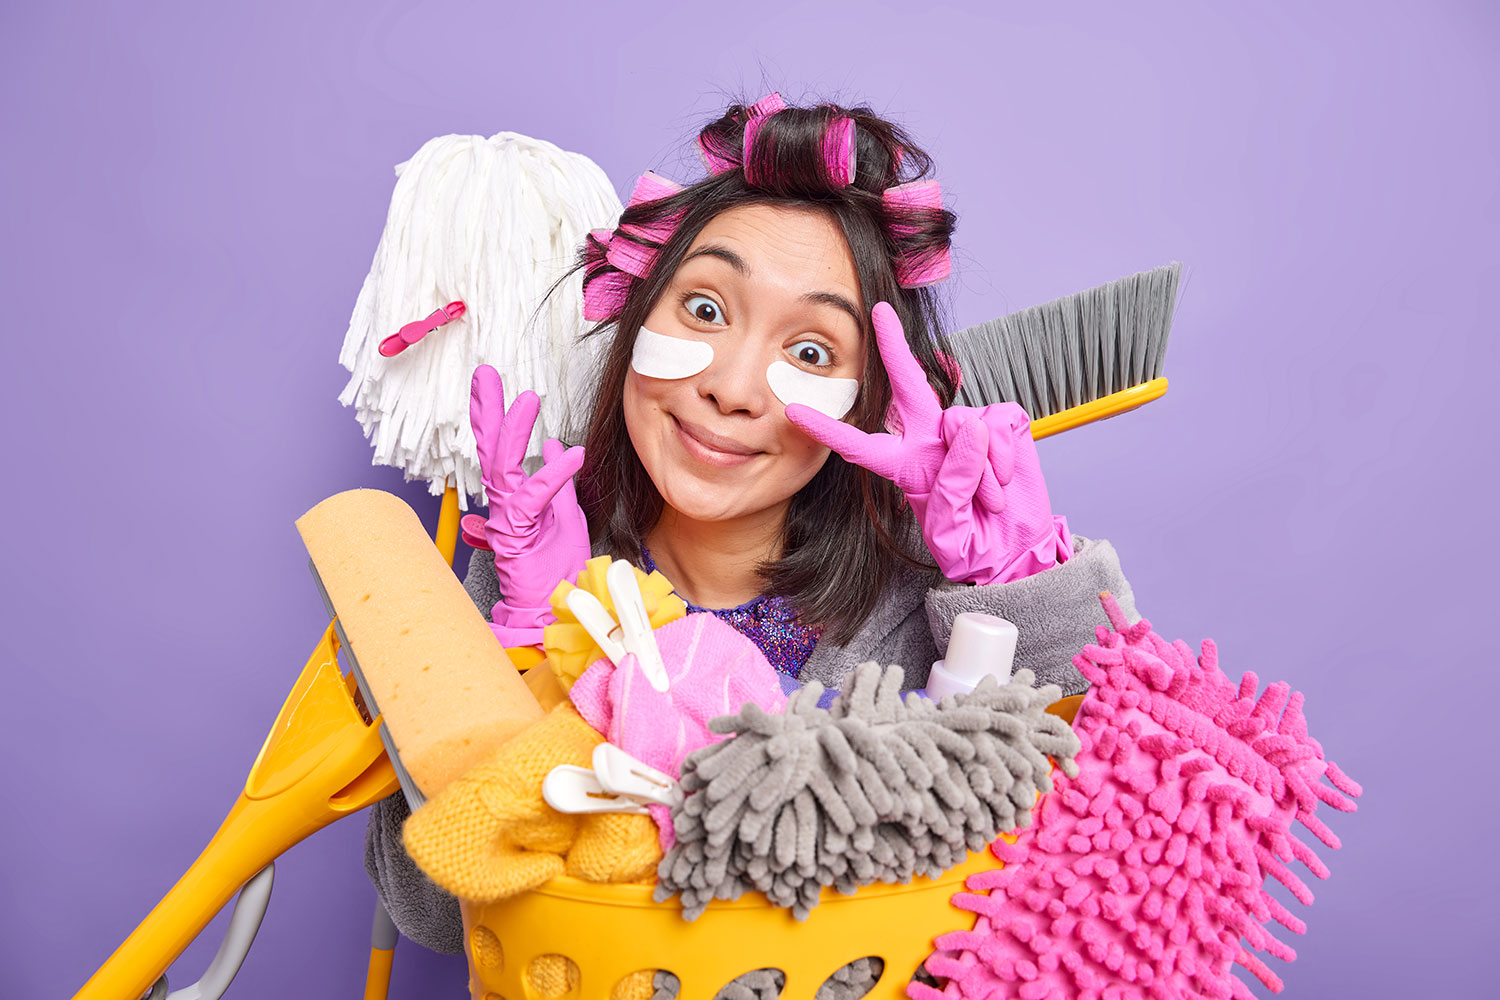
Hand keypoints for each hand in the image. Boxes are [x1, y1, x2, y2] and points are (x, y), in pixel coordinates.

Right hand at [469, 365, 589, 644]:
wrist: (555, 606)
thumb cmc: (557, 567)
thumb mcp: (566, 512)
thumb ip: (558, 480)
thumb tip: (556, 445)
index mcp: (514, 498)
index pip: (500, 450)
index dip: (495, 416)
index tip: (490, 384)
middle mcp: (504, 505)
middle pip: (490, 450)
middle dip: (487, 410)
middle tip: (484, 374)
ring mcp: (507, 520)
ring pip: (504, 467)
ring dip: (514, 431)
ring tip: (527, 399)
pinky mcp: (518, 535)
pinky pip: (534, 498)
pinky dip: (554, 474)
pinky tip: (572, 455)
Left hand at [784, 302, 1071, 585]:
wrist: (1015, 550)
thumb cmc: (972, 544)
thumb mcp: (949, 527)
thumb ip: (953, 482)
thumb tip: (971, 430)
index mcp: (905, 466)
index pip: (859, 445)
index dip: (827, 429)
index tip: (794, 411)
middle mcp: (931, 439)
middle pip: (907, 388)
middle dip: (893, 348)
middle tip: (879, 312)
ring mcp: (968, 430)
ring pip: (964, 422)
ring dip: (979, 469)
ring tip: (986, 499)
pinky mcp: (1003, 424)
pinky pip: (998, 426)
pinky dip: (1003, 457)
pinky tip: (1003, 480)